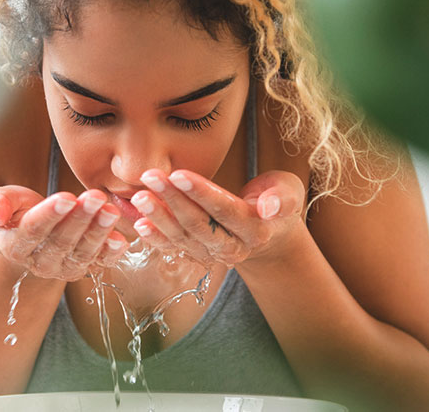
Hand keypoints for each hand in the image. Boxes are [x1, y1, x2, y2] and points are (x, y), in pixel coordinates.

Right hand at [0, 186, 126, 280]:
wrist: (33, 229)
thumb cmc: (14, 211)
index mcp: (14, 246)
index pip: (32, 231)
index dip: (49, 215)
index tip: (67, 197)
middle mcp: (40, 262)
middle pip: (61, 242)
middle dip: (80, 219)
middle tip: (95, 197)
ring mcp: (65, 267)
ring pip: (83, 252)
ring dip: (99, 231)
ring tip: (110, 211)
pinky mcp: (86, 266)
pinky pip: (100, 263)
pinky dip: (111, 253)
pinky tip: (120, 239)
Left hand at [129, 169, 305, 265]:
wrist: (270, 230)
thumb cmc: (277, 199)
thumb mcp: (290, 192)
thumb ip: (283, 197)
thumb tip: (270, 207)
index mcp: (256, 231)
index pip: (224, 210)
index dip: (201, 193)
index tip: (179, 174)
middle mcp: (233, 247)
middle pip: (198, 224)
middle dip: (172, 200)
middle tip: (151, 177)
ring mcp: (212, 253)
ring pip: (181, 236)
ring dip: (158, 216)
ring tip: (139, 196)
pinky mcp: (197, 252)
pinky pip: (173, 246)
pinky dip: (154, 236)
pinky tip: (138, 223)